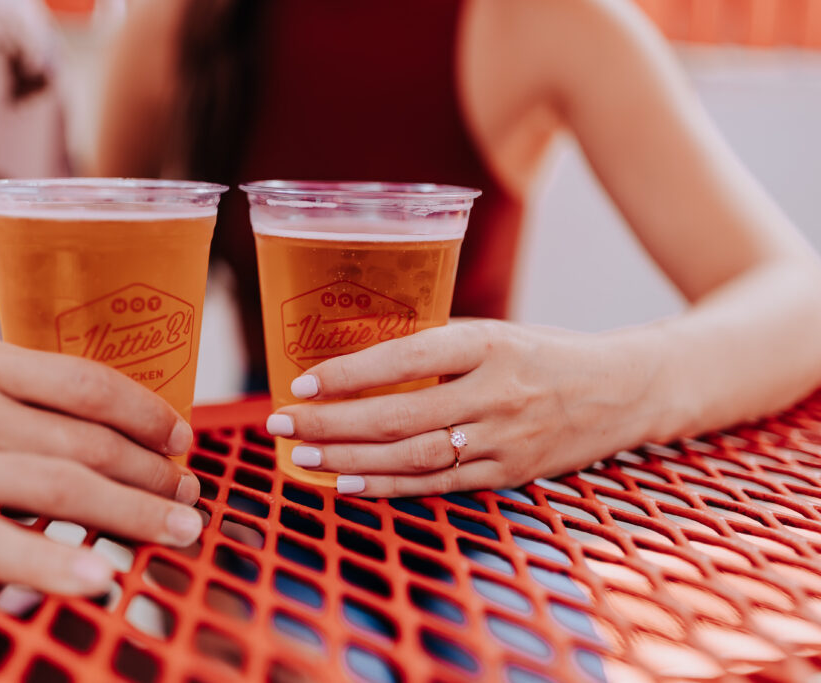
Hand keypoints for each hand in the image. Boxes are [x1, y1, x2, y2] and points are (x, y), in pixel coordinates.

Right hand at [0, 338, 204, 594]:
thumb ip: (10, 392)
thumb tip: (93, 424)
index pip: (87, 383)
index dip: (147, 414)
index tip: (183, 439)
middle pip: (85, 442)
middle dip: (153, 474)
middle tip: (193, 497)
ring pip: (57, 490)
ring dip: (132, 513)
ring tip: (180, 531)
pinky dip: (52, 565)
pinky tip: (100, 579)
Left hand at [266, 320, 666, 496]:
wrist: (624, 390)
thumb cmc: (546, 353)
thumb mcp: (496, 333)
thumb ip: (437, 344)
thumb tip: (361, 356)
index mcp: (491, 344)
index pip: (408, 356)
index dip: (351, 373)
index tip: (303, 381)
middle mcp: (498, 393)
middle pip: (400, 415)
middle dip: (332, 423)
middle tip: (281, 423)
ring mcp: (505, 440)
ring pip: (413, 457)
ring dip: (350, 460)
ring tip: (301, 458)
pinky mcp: (509, 475)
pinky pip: (439, 485)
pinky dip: (389, 487)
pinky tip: (348, 485)